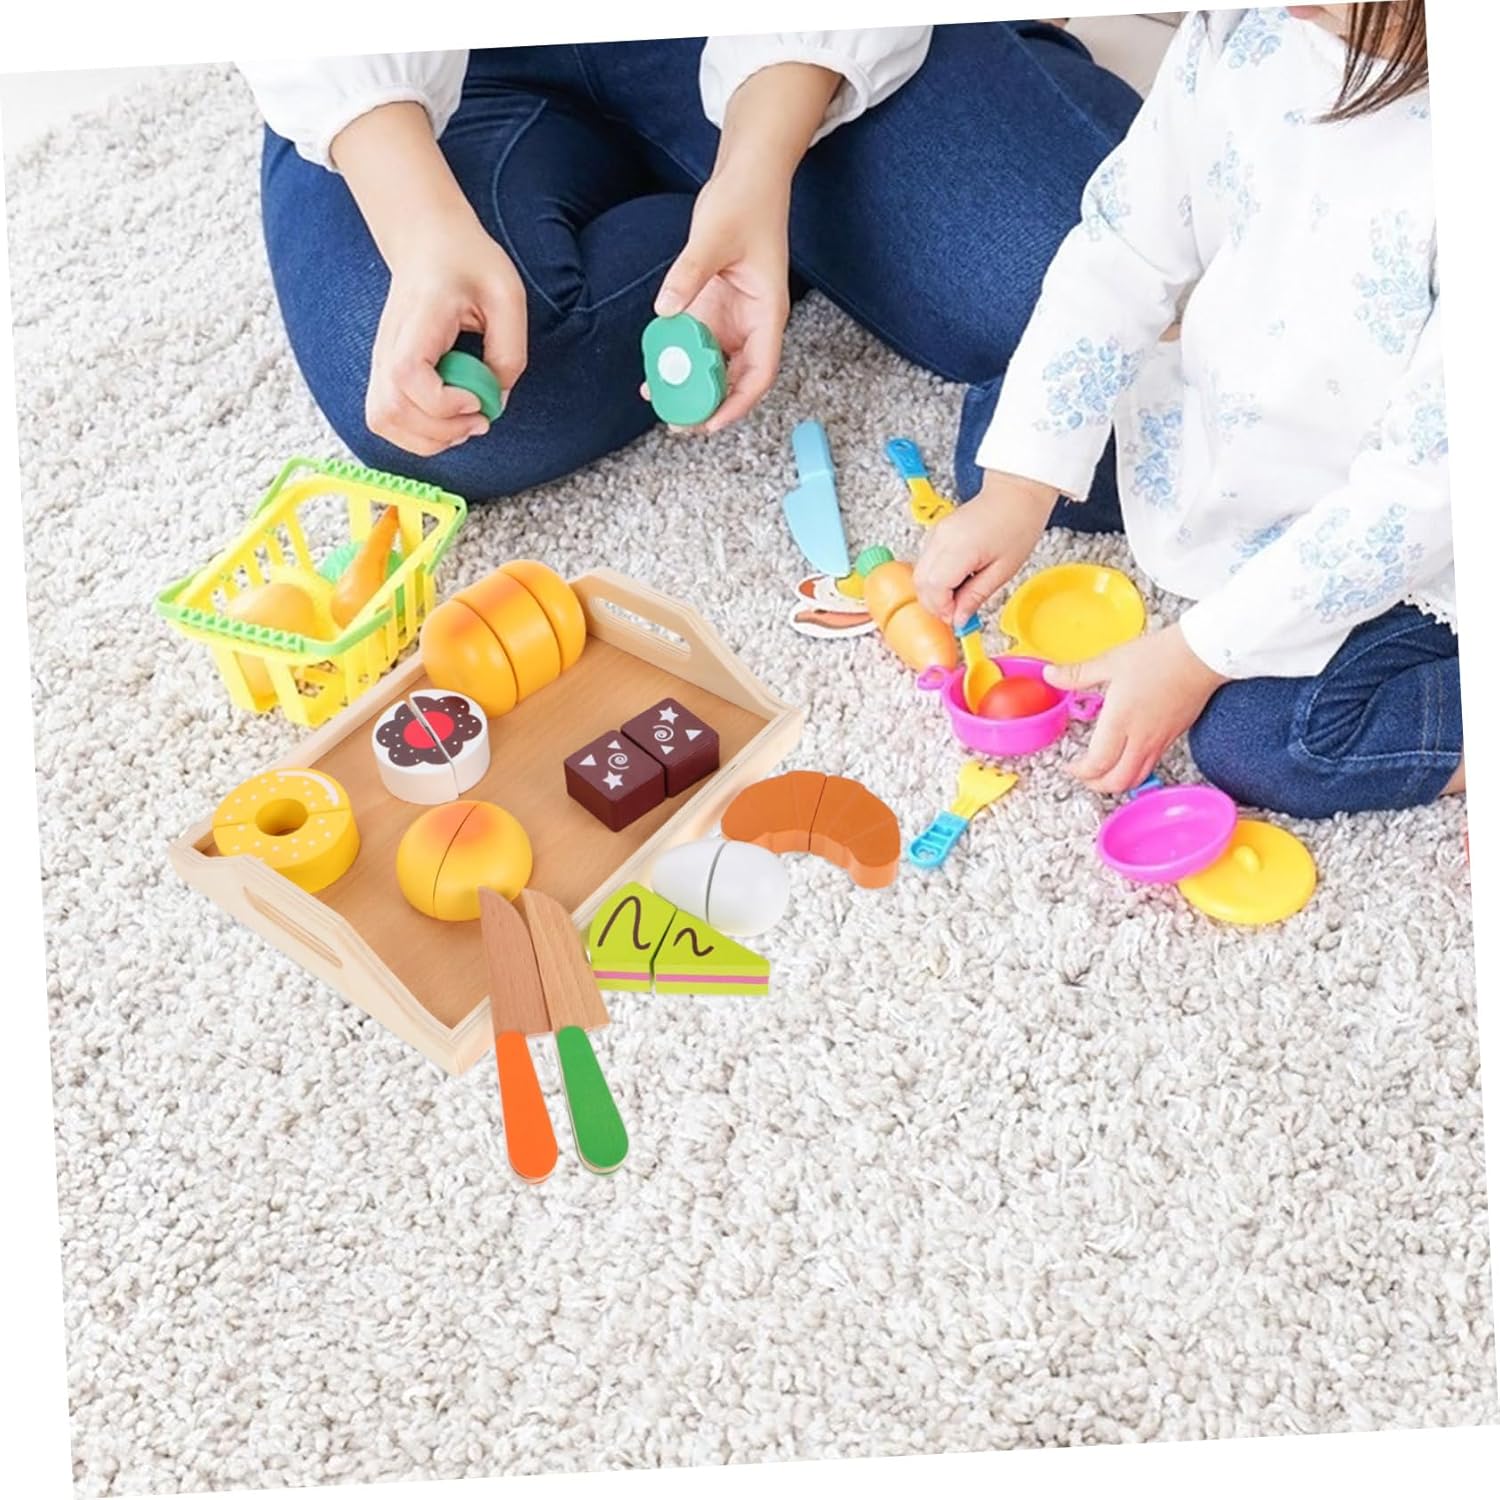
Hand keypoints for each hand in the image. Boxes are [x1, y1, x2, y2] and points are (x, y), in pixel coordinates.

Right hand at [330, 103, 529, 458]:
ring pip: (382, 421)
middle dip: (441, 432)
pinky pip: (386, 419)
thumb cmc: (470, 263)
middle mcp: (389, 343)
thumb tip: (495, 401)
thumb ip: (509, 352)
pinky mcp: (384, 372)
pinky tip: (447, 421)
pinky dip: (417, 435)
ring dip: (428, 439)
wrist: (428, 241)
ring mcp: (381, 359)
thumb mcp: (508, 297)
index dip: (443, 403)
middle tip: (480, 419)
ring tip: (463, 423)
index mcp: (420, 318)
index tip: (477, 400)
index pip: (407, 375)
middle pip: (390, 410)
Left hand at [651, 164, 790, 432]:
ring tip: (662, 404)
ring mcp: (733, 318)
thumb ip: (689, 273)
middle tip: (678, 423)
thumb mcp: (714, 236)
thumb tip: (664, 310)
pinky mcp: (714, 308)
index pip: (760, 372)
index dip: (738, 403)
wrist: (747, 176)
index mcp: (768, 313)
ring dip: (691, 388)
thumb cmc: (745, 202)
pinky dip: (678, 360)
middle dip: (710, 406)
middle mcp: (753, 323)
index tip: (711, 423)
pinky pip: (696, 344)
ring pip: (714, 366)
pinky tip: (654, 372)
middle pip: (737, 379)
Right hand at [913, 470, 1057, 624]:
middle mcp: (941, 538)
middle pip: (920, 583)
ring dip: (934, 592)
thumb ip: (976, 596)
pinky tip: (956, 580)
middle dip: (935, 604)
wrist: (1017, 493)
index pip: (934, 589)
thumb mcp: (1004, 570)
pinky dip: (935, 578)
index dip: (943, 609)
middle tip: (958, 612)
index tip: (959, 618)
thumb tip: (959, 619)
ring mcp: (936, 533)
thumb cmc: (1018, 524)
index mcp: (959, 547)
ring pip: (919, 574)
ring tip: (960, 595)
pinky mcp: (937, 532)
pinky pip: (926, 562)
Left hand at [1043, 623, 1228, 794]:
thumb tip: (1051, 675)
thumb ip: (1078, 674)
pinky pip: (1150, 766)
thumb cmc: (1159, 656)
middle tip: (1082, 773)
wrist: (1202, 655)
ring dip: (1115, 782)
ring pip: (1135, 779)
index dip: (1079, 772)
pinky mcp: (1172, 738)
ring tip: (1101, 770)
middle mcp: (1140, 738)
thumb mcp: (1111, 661)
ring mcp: (1158, 741)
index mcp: (1121, 721)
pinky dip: (1133, 771)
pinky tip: (1125, 756)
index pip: (1097, 764)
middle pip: (1116, 782)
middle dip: (1094, 784)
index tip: (1069, 765)